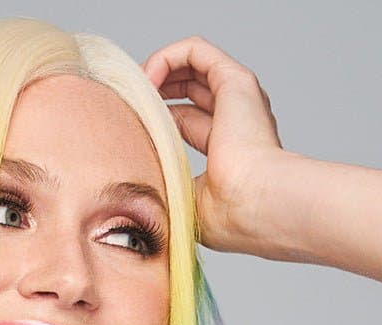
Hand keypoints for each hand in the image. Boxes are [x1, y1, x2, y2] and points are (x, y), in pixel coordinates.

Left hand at [141, 36, 289, 253]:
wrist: (252, 204)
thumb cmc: (225, 215)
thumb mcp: (185, 199)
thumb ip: (166, 184)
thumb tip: (135, 190)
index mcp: (229, 150)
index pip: (188, 122)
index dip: (157, 119)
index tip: (130, 127)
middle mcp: (238, 120)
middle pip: (191, 91)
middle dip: (158, 91)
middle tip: (128, 103)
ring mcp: (239, 100)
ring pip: (193, 66)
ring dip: (158, 71)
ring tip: (134, 87)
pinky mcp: (235, 81)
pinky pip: (195, 51)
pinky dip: (166, 57)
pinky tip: (146, 77)